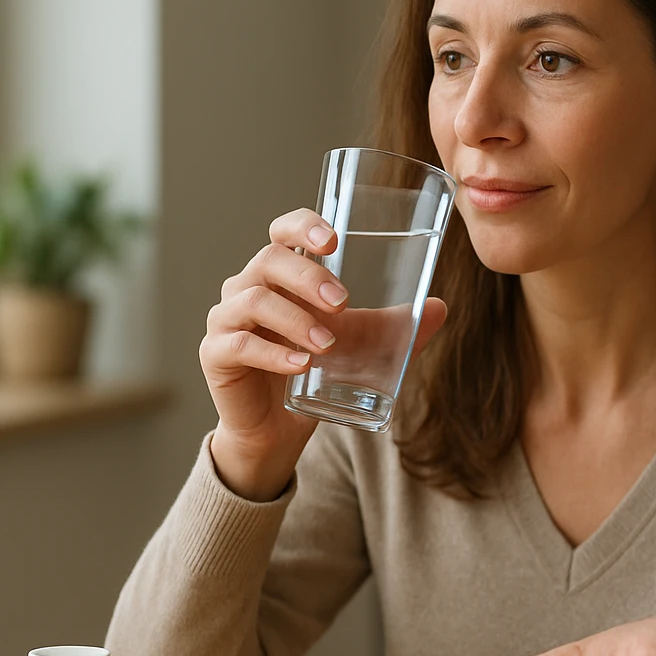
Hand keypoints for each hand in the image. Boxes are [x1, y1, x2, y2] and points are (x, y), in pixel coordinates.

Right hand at [201, 208, 447, 499]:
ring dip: (295, 319)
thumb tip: (440, 307)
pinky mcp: (216, 355)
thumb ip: (395, 328)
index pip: (282, 232)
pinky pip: (238, 344)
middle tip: (342, 302)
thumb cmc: (314, 371)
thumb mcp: (360, 346)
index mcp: (280, 275)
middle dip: (307, 276)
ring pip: (253, 300)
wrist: (278, 429)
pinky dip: (272, 353)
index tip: (333, 240)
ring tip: (328, 346)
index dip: (302, 226)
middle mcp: (248, 288)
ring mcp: (227, 320)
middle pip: (269, 260)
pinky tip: (301, 366)